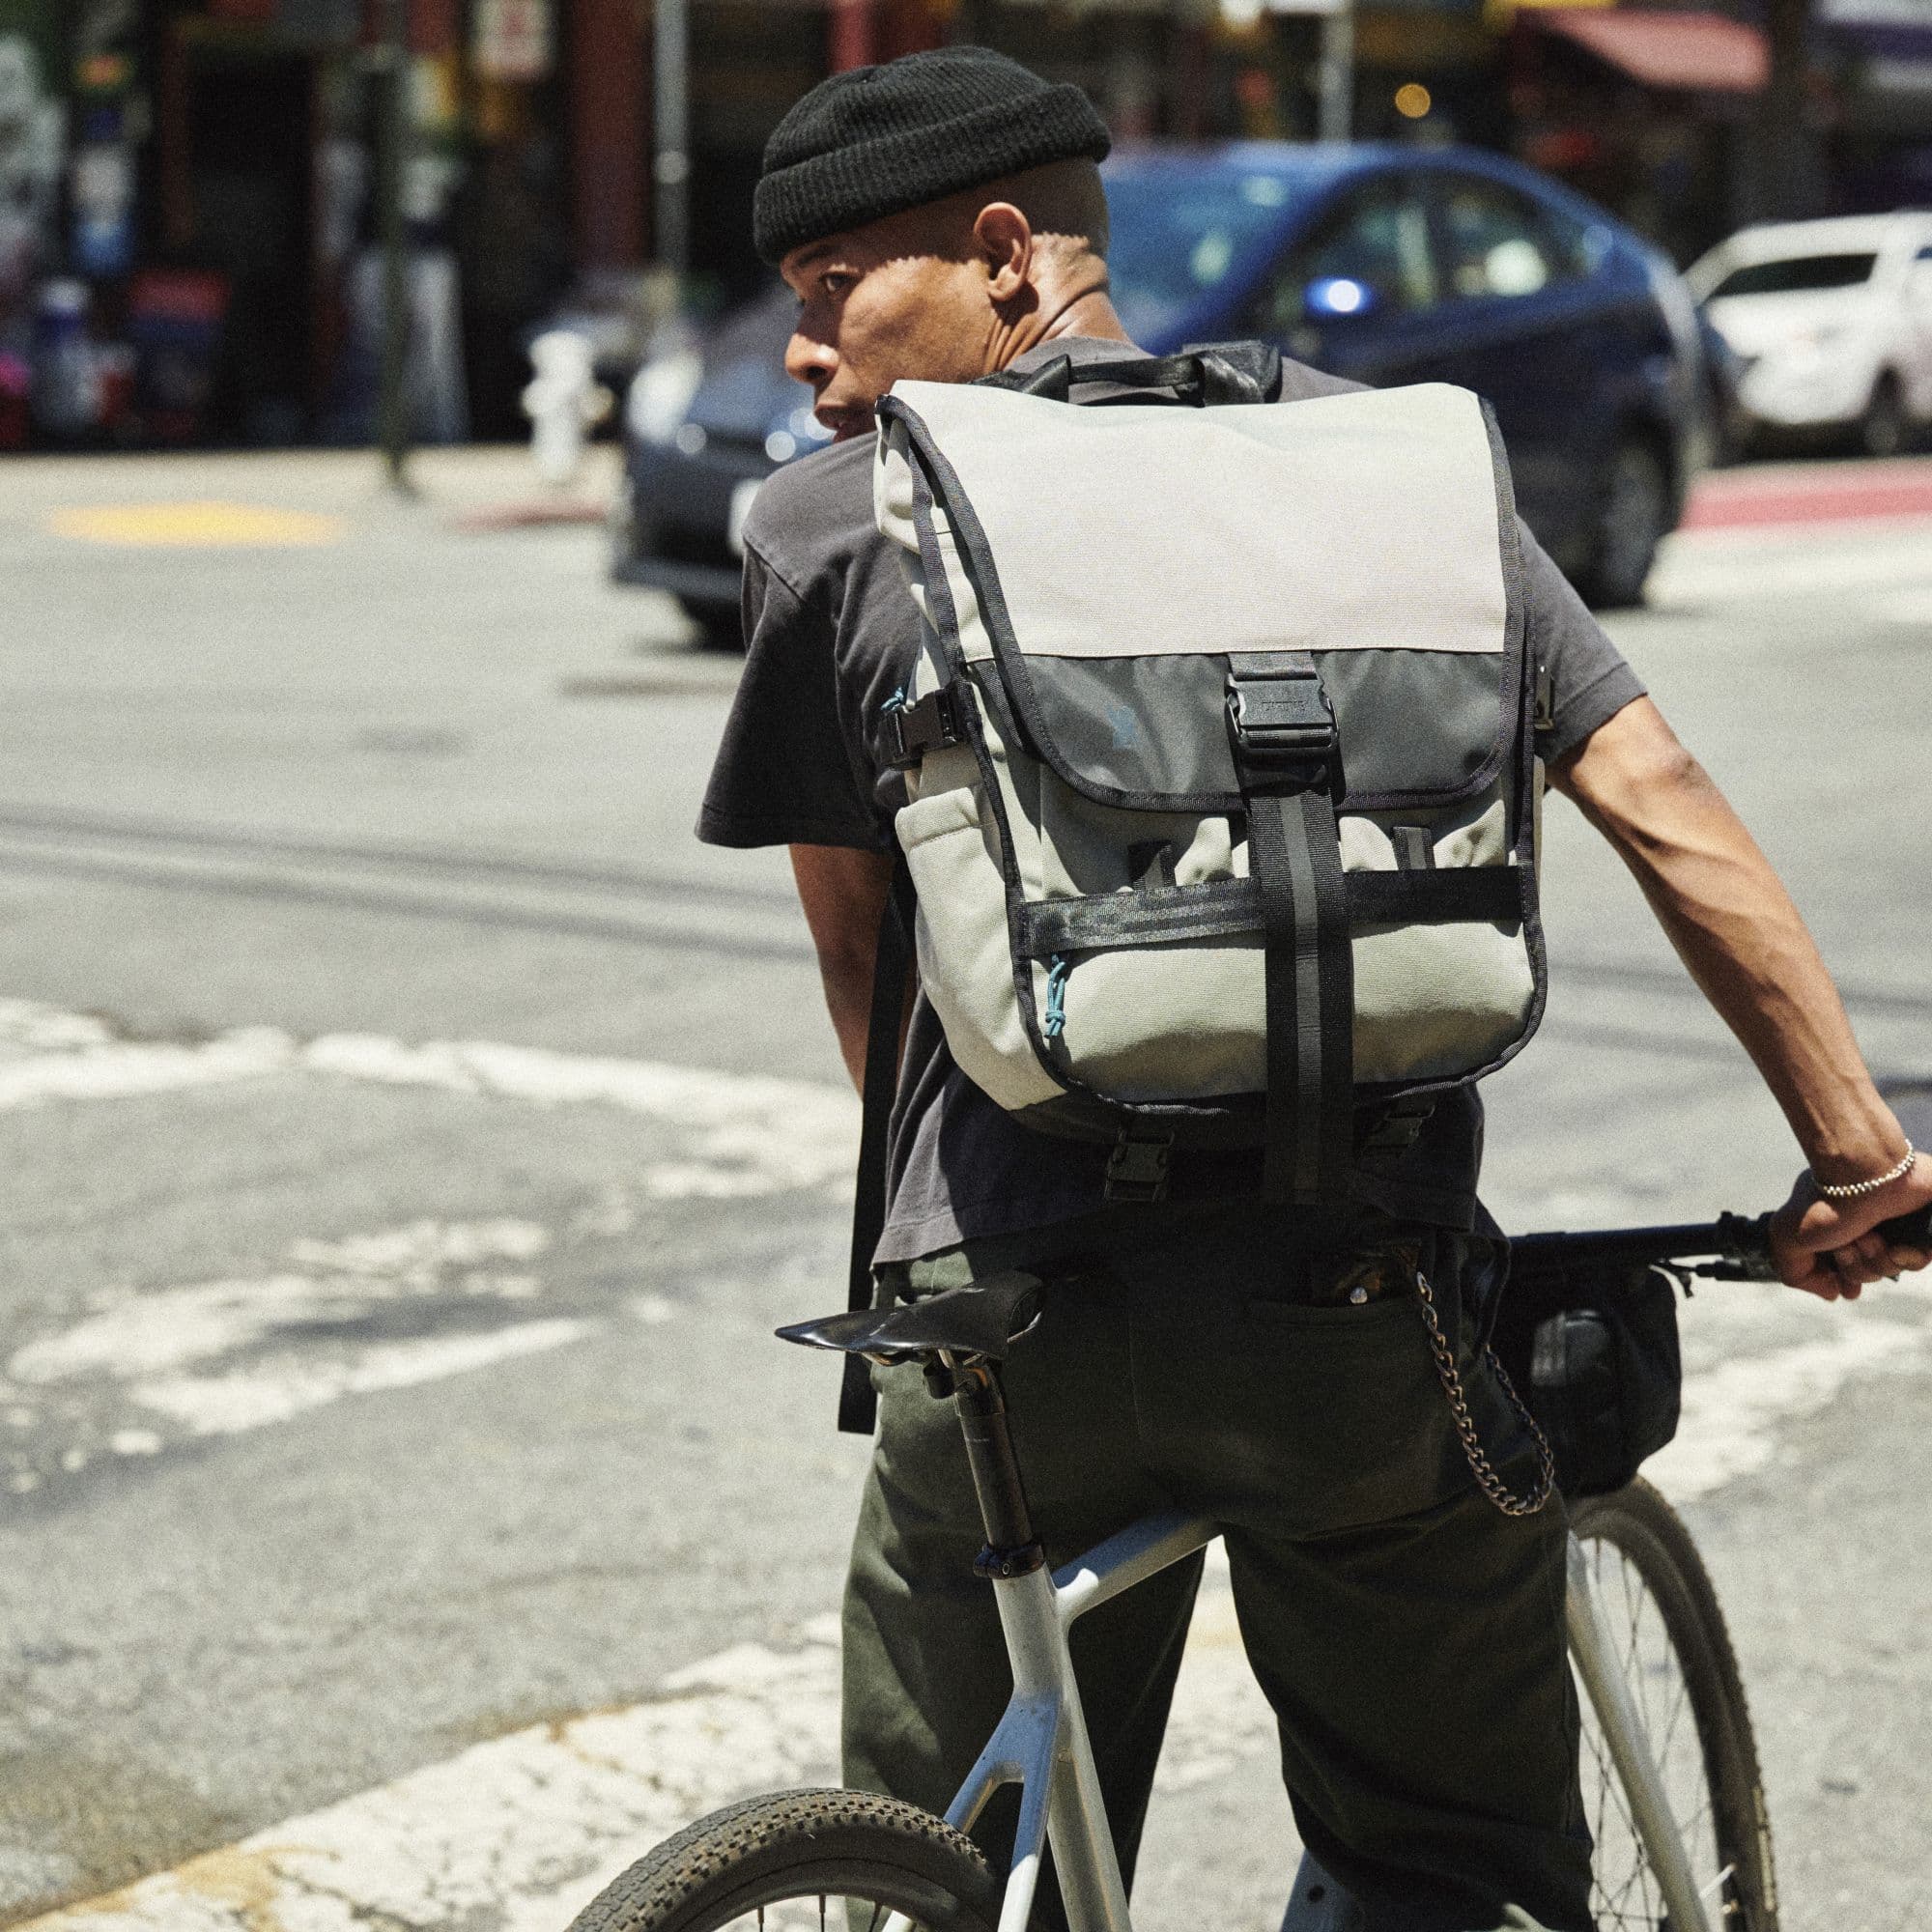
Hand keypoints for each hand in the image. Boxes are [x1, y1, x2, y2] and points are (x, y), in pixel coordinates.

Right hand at [1768, 1157, 1931, 1299]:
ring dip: (1878, 1260)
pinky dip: (1908, 1258)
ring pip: (1890, 1268)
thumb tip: (1831, 1292)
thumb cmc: (1827, 1200)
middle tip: (1848, 1245)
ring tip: (1871, 1235)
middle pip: (1864, 1273)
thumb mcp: (1786, 1237)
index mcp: (1831, 1225)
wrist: (1868, 1172)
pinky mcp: (1920, 1227)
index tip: (1846, 1289)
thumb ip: (1794, 1272)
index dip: (1842, 1281)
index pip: (1838, 1266)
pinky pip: (1918, 1260)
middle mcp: (1861, 1225)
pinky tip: (1898, 1245)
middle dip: (1856, 1267)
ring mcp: (1892, 1225)